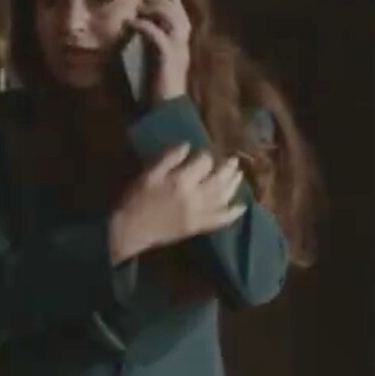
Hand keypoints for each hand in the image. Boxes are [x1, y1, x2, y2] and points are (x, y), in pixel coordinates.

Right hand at [109, 144, 245, 262]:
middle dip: (227, 168)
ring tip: (239, 175)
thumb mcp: (149, 173)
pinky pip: (221, 220)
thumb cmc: (137, 199)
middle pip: (219, 179)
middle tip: (234, 160)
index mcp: (182, 181)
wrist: (132, 230)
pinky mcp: (199, 227)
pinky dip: (233, 214)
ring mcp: (200, 214)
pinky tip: (242, 207)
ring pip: (224, 197)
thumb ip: (169, 158)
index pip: (204, 162)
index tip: (202, 154)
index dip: (206, 155)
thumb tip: (188, 146)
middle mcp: (195, 197)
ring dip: (234, 185)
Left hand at [128, 0, 191, 103]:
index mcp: (182, 46)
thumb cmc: (159, 91)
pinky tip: (131, 24)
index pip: (181, 16)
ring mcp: (178, 50)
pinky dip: (144, 26)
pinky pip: (157, 34)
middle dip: (159, 0)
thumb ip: (153, 47)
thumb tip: (142, 30)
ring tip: (137, 8)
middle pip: (177, 12)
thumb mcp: (156, 63)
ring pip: (171, 18)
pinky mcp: (168, 57)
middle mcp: (183, 45)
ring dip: (153, 8)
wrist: (167, 111)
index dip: (170, 2)